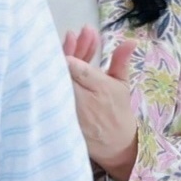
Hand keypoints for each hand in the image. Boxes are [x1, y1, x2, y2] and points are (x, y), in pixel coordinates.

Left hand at [60, 28, 142, 179]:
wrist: (114, 144)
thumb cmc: (117, 111)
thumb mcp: (122, 85)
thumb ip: (121, 61)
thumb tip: (131, 41)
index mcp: (100, 88)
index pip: (76, 66)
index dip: (72, 51)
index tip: (72, 36)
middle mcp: (81, 99)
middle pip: (63, 70)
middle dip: (66, 50)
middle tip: (71, 36)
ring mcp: (68, 109)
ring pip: (54, 80)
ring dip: (57, 60)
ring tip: (65, 44)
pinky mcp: (58, 118)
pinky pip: (49, 94)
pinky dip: (50, 78)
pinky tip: (52, 64)